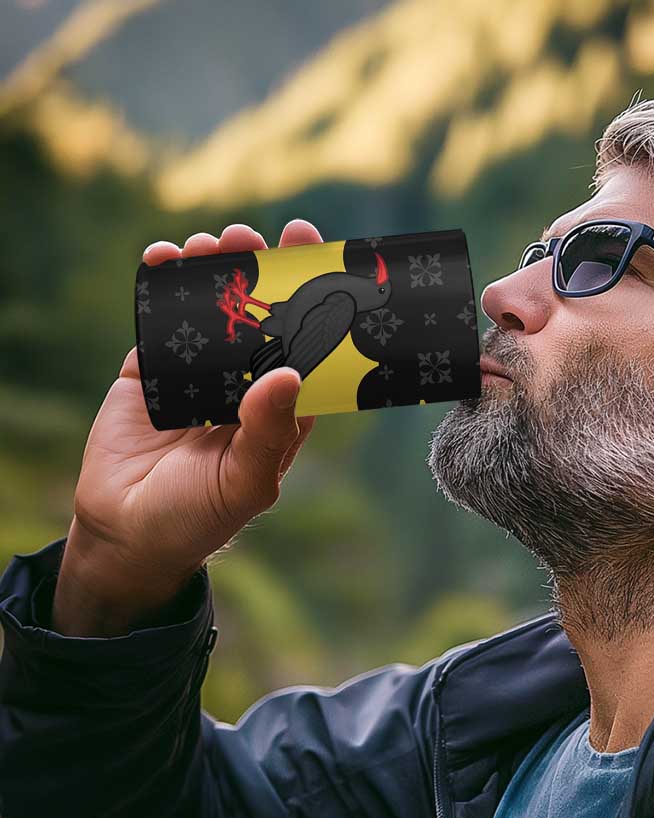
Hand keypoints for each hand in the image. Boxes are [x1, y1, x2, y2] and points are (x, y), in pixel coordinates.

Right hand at [53, 220, 322, 634]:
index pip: (307, 345)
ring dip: (214, 270)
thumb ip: (268, 432)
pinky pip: (160, 318)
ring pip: (212, 308)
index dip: (313, 301)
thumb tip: (288, 373)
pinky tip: (165, 257)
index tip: (318, 255)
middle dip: (261, 272)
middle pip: (261, 314)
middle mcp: (246, 383)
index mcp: (281, 408)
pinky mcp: (153, 368)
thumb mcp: (245, 482)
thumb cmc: (199, 517)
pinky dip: (163, 284)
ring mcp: (200, 372)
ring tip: (213, 244)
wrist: (126, 533)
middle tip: (257, 238)